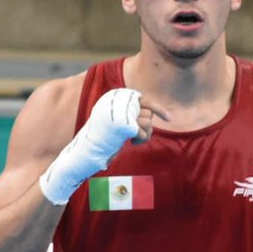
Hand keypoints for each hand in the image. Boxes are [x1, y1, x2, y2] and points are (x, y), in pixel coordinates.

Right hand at [38, 88, 168, 204]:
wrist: (83, 152)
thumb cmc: (98, 141)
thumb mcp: (114, 124)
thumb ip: (128, 116)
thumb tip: (149, 115)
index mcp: (114, 100)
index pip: (142, 99)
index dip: (157, 108)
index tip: (169, 118)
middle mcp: (117, 103)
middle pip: (147, 111)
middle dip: (148, 126)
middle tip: (139, 138)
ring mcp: (120, 113)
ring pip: (147, 121)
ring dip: (145, 133)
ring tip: (134, 140)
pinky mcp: (123, 125)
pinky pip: (142, 131)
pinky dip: (141, 139)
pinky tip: (133, 143)